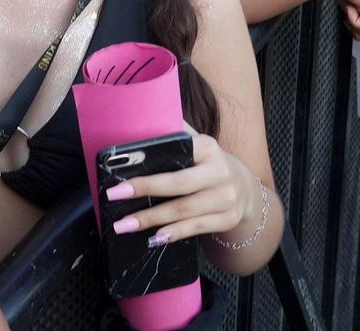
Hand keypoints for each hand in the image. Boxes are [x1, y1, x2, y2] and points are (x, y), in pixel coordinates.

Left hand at [102, 133, 261, 247]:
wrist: (246, 188)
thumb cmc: (208, 164)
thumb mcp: (197, 145)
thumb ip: (174, 135)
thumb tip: (139, 120)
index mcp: (208, 147)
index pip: (176, 154)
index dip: (147, 169)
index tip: (119, 179)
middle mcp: (220, 171)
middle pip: (177, 184)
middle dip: (143, 191)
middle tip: (113, 197)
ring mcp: (226, 197)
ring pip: (184, 210)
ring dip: (151, 219)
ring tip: (124, 225)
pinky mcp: (228, 218)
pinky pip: (196, 227)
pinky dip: (174, 233)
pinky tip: (154, 238)